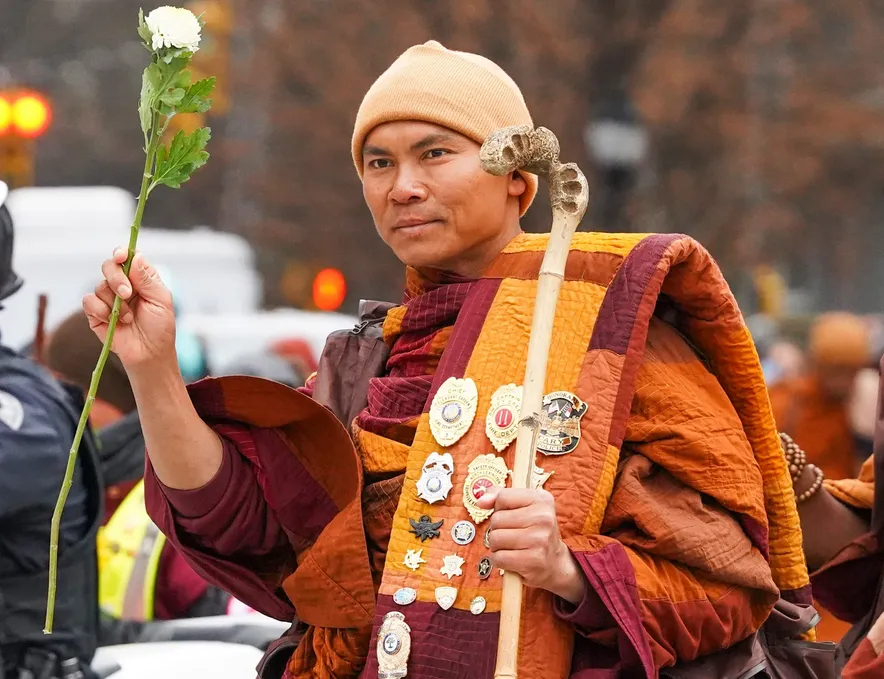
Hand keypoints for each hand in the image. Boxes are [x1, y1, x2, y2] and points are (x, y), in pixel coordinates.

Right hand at [82, 248, 176, 369]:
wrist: (149, 354)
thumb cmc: (160, 327)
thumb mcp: (161, 301)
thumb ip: (147, 279)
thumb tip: (135, 256)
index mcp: (140, 278)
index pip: (127, 257)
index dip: (121, 253)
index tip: (121, 256)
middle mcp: (123, 285)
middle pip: (109, 266)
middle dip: (116, 278)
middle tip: (127, 293)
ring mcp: (107, 298)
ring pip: (99, 285)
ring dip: (115, 302)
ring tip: (128, 317)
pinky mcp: (95, 313)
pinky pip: (89, 301)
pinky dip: (101, 310)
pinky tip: (114, 321)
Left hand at [477, 488, 585, 604]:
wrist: (554, 563)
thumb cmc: (533, 531)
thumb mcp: (523, 507)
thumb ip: (500, 496)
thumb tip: (481, 501)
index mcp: (542, 499)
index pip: (502, 497)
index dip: (499, 508)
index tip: (511, 516)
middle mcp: (544, 518)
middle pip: (496, 519)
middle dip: (497, 529)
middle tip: (513, 535)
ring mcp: (540, 540)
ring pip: (495, 538)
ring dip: (497, 546)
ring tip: (512, 547)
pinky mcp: (533, 561)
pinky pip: (499, 558)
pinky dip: (500, 560)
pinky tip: (512, 560)